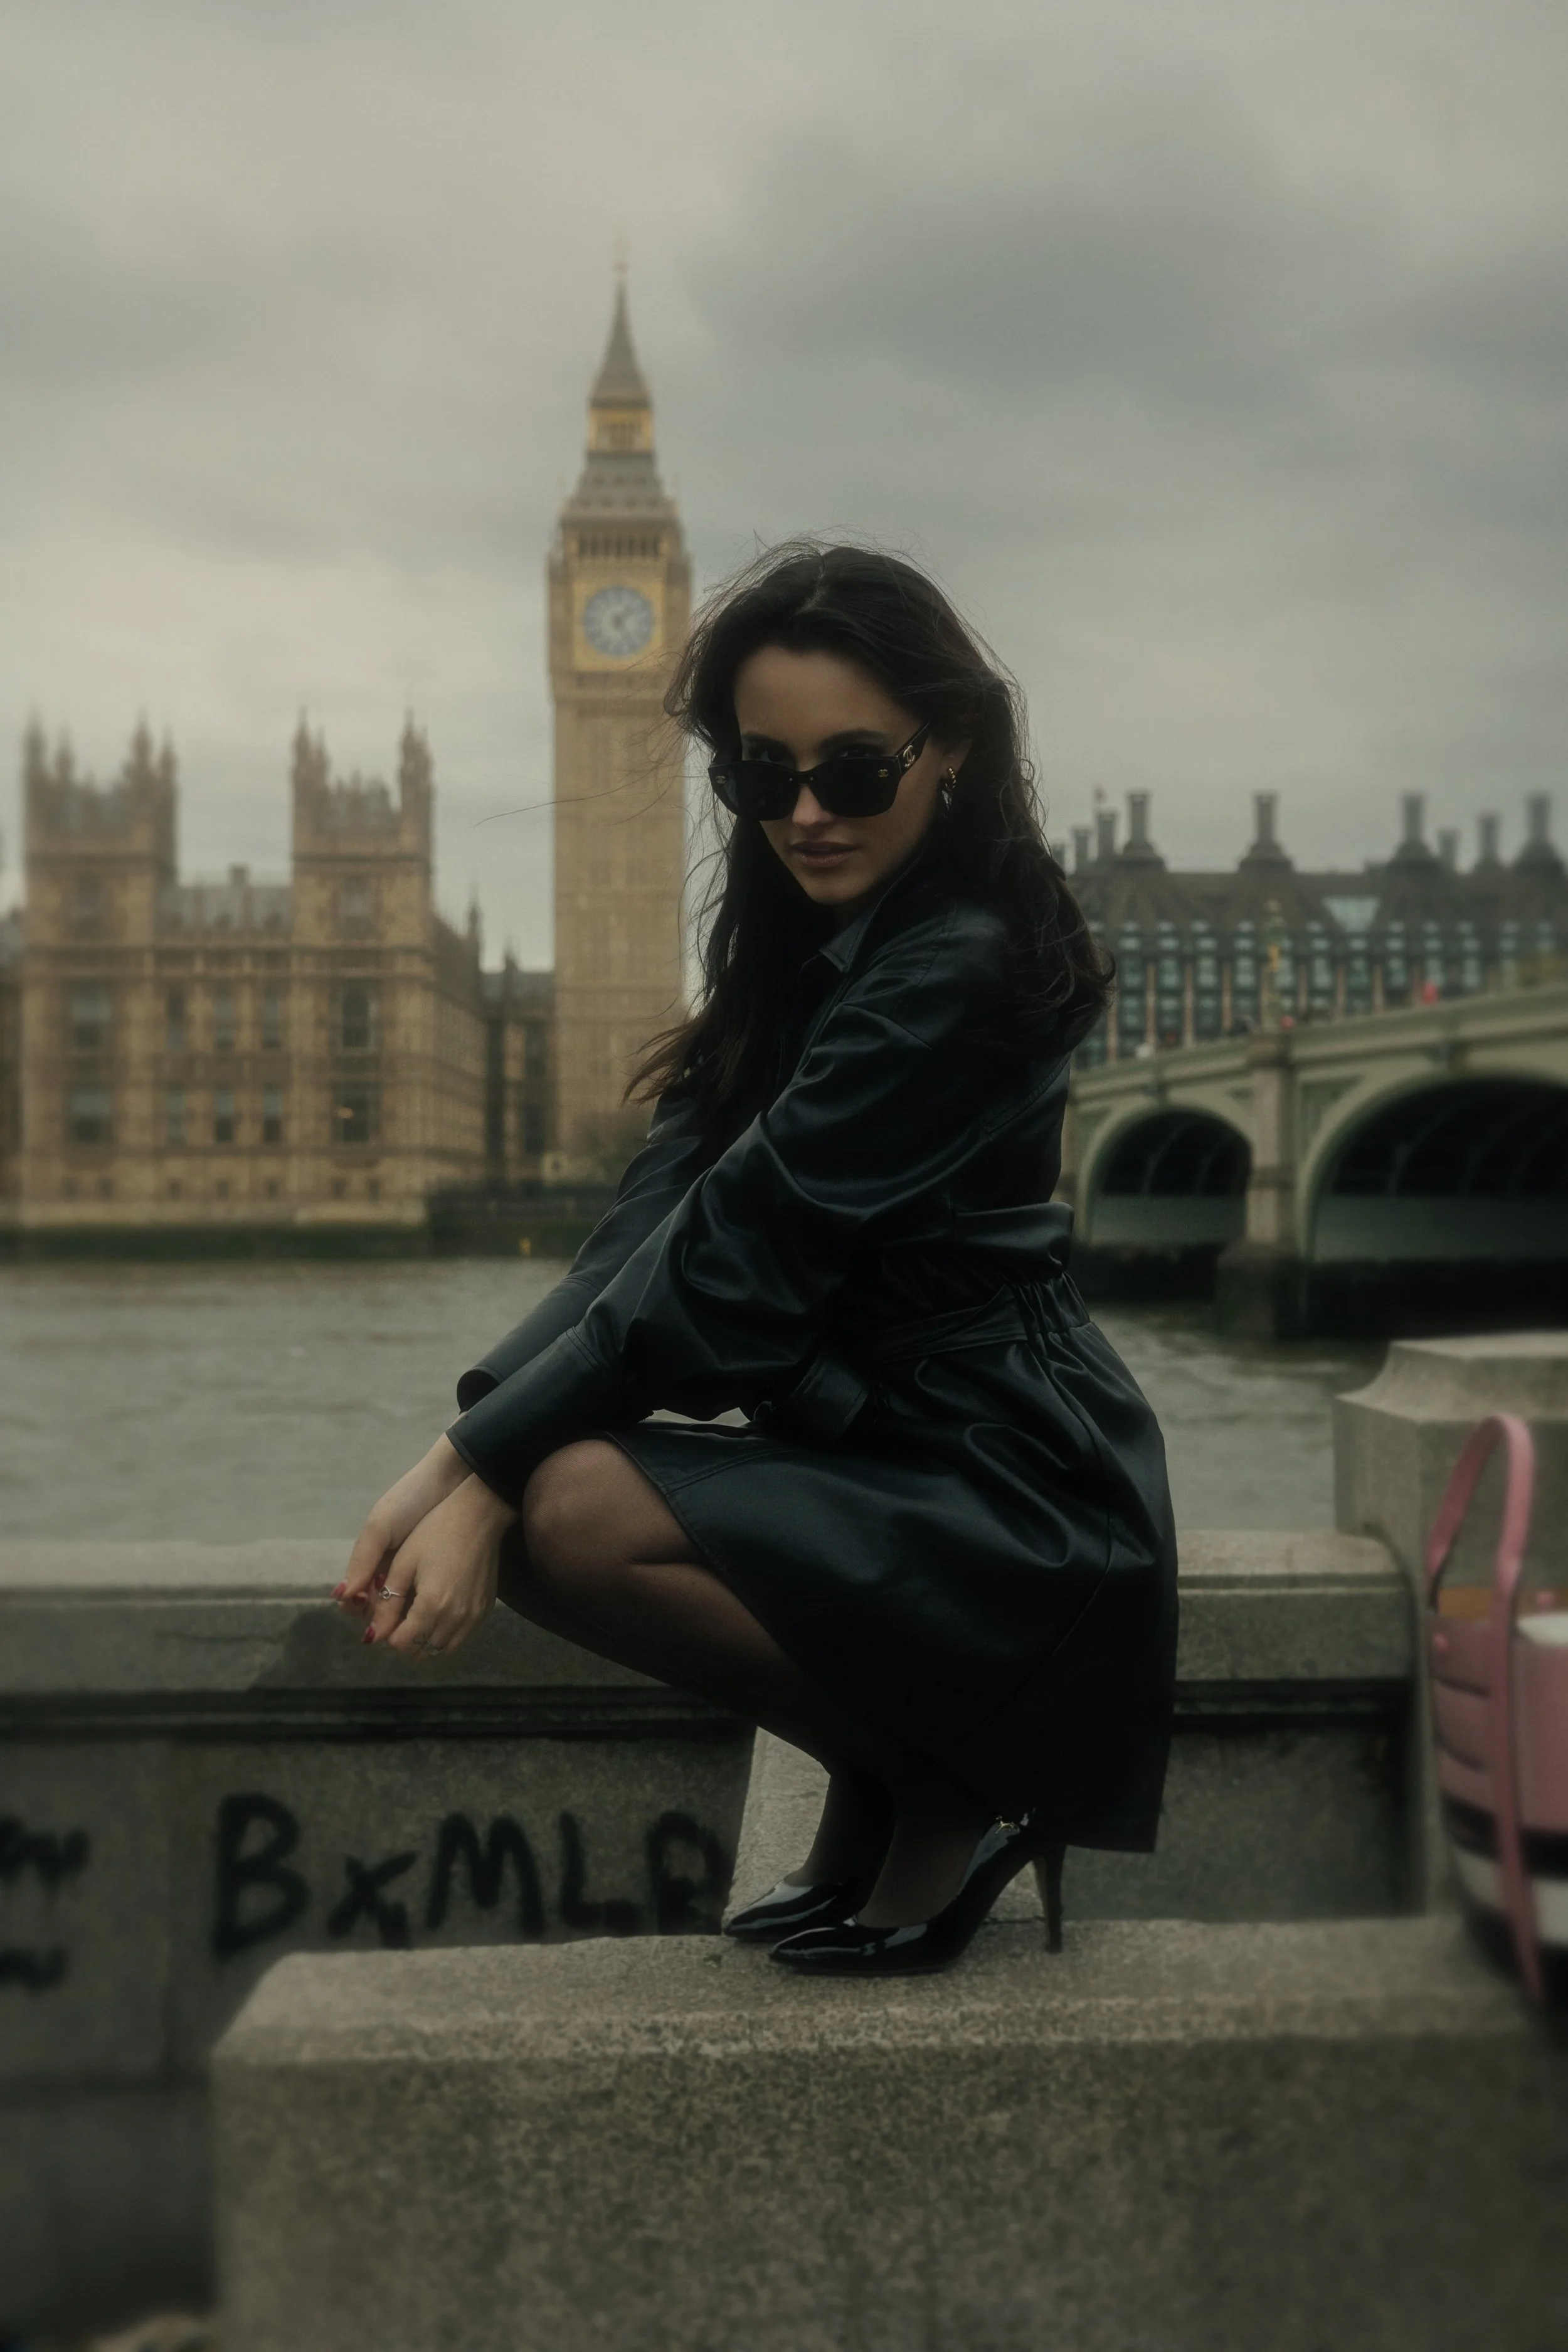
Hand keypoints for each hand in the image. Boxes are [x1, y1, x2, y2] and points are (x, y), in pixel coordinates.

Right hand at [337, 1435, 472, 1617]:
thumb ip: (363, 1559)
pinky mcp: (438, 1574)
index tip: (368, 1607)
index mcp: (371, 1560)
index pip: (356, 1597)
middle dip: (382, 1617)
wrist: (454, 1478)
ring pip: (403, 1609)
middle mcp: (390, 1571)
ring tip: (413, 1618)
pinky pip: (427, 1600)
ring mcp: (415, 1574)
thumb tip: (342, 1596)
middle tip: (394, 1617)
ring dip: (404, 1618)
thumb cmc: (411, 1499)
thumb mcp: (382, 1526)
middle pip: (379, 1608)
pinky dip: (425, 1608)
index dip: (359, 1607)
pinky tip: (432, 1612)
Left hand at [365, 1475, 516, 1662]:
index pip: (402, 1644)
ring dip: (425, 1643)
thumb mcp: (403, 1564)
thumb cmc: (434, 1533)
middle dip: (405, 1642)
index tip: (386, 1615)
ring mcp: (474, 1617)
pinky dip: (445, 1637)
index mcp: (431, 1605)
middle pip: (422, 1653)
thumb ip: (387, 1603)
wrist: (479, 1516)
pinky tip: (438, 1615)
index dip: (387, 1634)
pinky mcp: (485, 1611)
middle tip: (398, 1618)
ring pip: (443, 1651)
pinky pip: (461, 1639)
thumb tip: (372, 1636)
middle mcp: (455, 1618)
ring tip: (416, 1619)